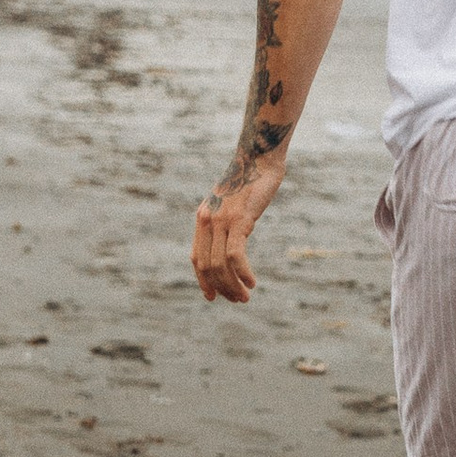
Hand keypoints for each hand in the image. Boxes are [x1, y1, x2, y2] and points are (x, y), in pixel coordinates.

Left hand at [191, 157, 284, 302]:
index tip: (213, 297)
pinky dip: (242, 273)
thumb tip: (232, 238)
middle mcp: (207, 221)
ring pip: (220, 265)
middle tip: (238, 300)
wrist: (258, 156)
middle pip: (207, 266)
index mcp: (203, 218)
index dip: (203, 281)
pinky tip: (252, 282)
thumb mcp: (231, 203)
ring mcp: (221, 220)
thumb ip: (227, 220)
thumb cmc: (250, 178)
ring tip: (245, 296)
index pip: (197, 258)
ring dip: (232, 286)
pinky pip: (235, 255)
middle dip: (221, 288)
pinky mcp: (239, 220)